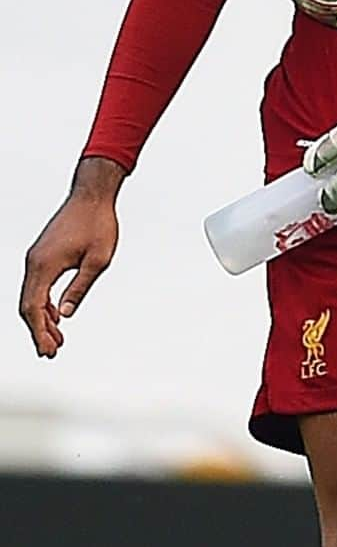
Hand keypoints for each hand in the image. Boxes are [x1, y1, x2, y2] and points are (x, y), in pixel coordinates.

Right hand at [19, 158, 123, 356]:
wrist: (92, 195)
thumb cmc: (98, 223)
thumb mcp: (98, 260)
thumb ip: (80, 288)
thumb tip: (67, 314)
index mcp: (44, 265)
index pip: (34, 308)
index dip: (39, 332)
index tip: (48, 350)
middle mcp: (34, 261)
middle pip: (28, 305)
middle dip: (39, 330)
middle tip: (52, 351)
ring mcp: (36, 257)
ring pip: (32, 296)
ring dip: (42, 318)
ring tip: (57, 338)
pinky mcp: (42, 254)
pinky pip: (37, 284)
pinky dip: (44, 302)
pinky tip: (58, 314)